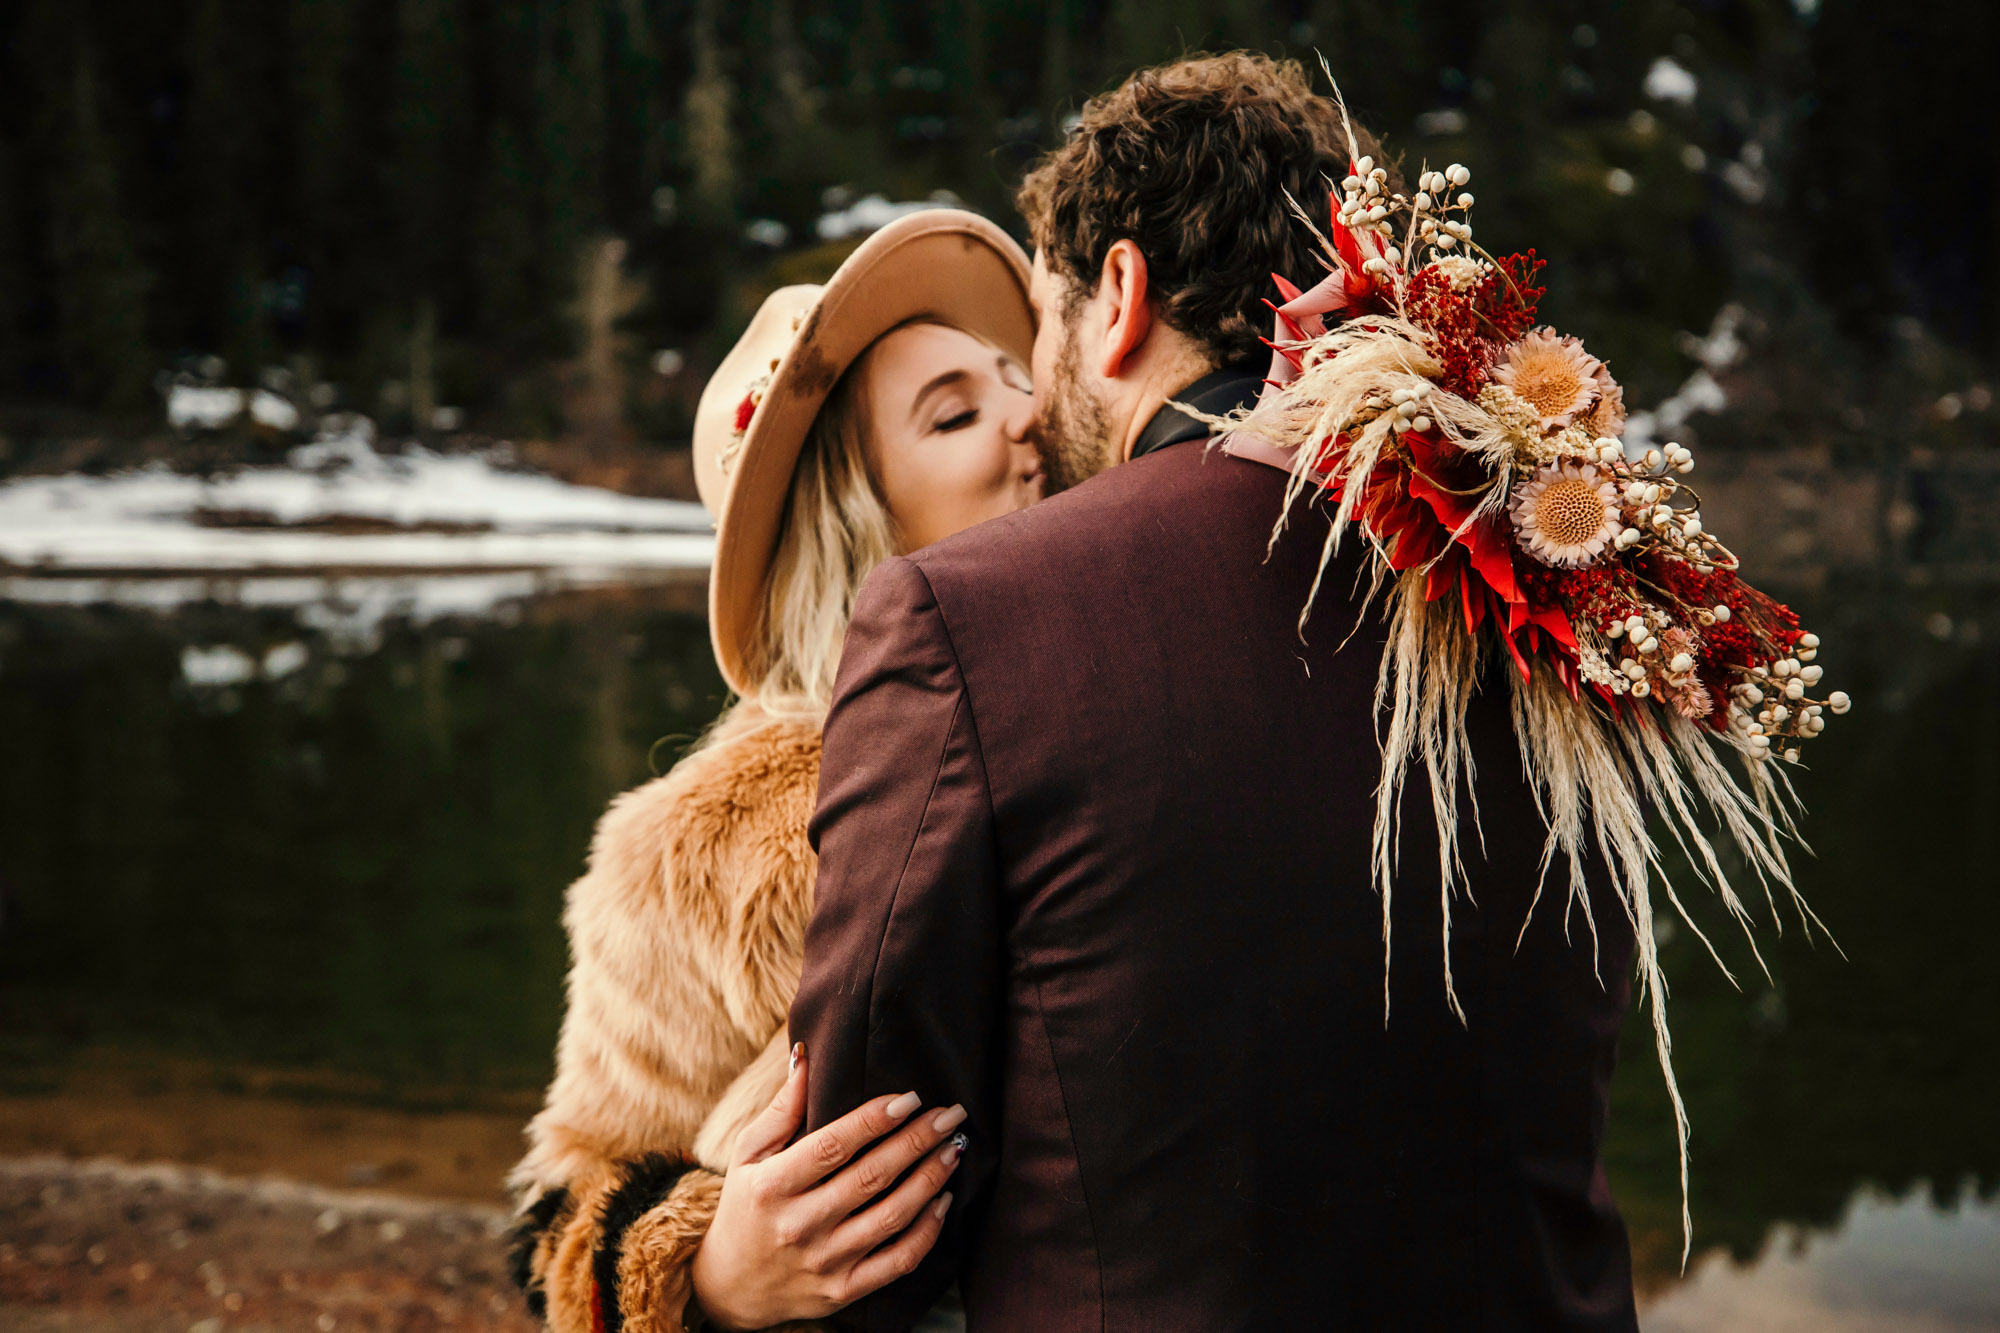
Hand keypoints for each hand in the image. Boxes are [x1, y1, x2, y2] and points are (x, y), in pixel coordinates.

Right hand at [689, 1043, 964, 1330]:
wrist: (732, 1286)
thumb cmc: (745, 1205)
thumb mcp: (748, 1154)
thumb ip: (781, 1108)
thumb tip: (806, 1055)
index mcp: (772, 1185)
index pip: (832, 1146)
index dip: (875, 1120)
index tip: (911, 1097)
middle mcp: (799, 1225)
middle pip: (870, 1177)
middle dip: (917, 1141)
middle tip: (950, 1115)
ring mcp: (824, 1261)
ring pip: (890, 1217)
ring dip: (929, 1180)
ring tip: (953, 1149)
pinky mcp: (843, 1290)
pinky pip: (897, 1262)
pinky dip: (927, 1232)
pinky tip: (943, 1201)